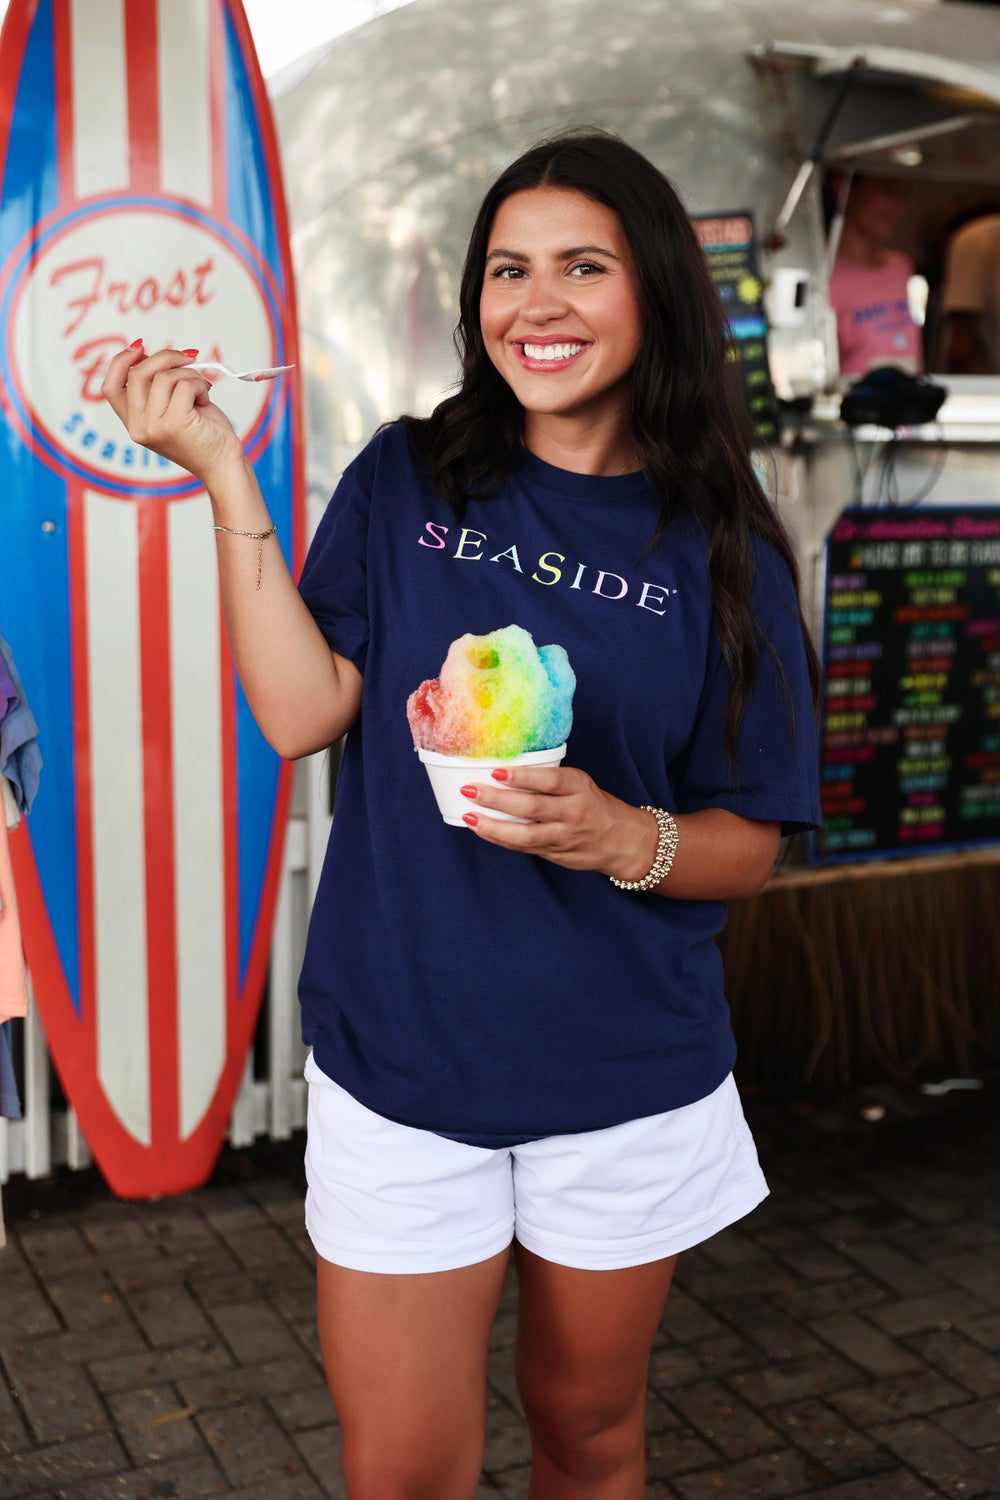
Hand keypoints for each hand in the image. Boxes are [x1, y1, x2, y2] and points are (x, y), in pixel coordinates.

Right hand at [101, 344, 244, 485]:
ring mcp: (154, 427)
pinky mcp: (174, 424)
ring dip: (189, 374)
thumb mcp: (172, 407)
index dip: (121, 361)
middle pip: (137, 373)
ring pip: (163, 376)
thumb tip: (153, 354)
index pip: (110, 387)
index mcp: (134, 423)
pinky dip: (199, 384)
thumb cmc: (203, 433)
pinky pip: (184, 385)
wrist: (223, 464)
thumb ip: (157, 386)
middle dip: (166, 357)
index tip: (140, 346)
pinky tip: (206, 398)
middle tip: (189, 358)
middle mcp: (138, 427)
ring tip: (202, 388)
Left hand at [458, 764, 657, 878]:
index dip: (522, 776)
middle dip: (496, 799)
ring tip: (469, 816)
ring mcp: (564, 836)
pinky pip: (523, 848)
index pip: (550, 780)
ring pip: (524, 834)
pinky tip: (482, 830)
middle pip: (531, 807)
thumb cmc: (594, 805)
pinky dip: (500, 839)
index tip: (497, 771)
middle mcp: (573, 812)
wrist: (623, 841)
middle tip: (470, 789)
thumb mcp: (580, 784)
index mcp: (580, 787)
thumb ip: (549, 780)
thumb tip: (502, 769)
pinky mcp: (556, 854)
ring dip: (492, 826)